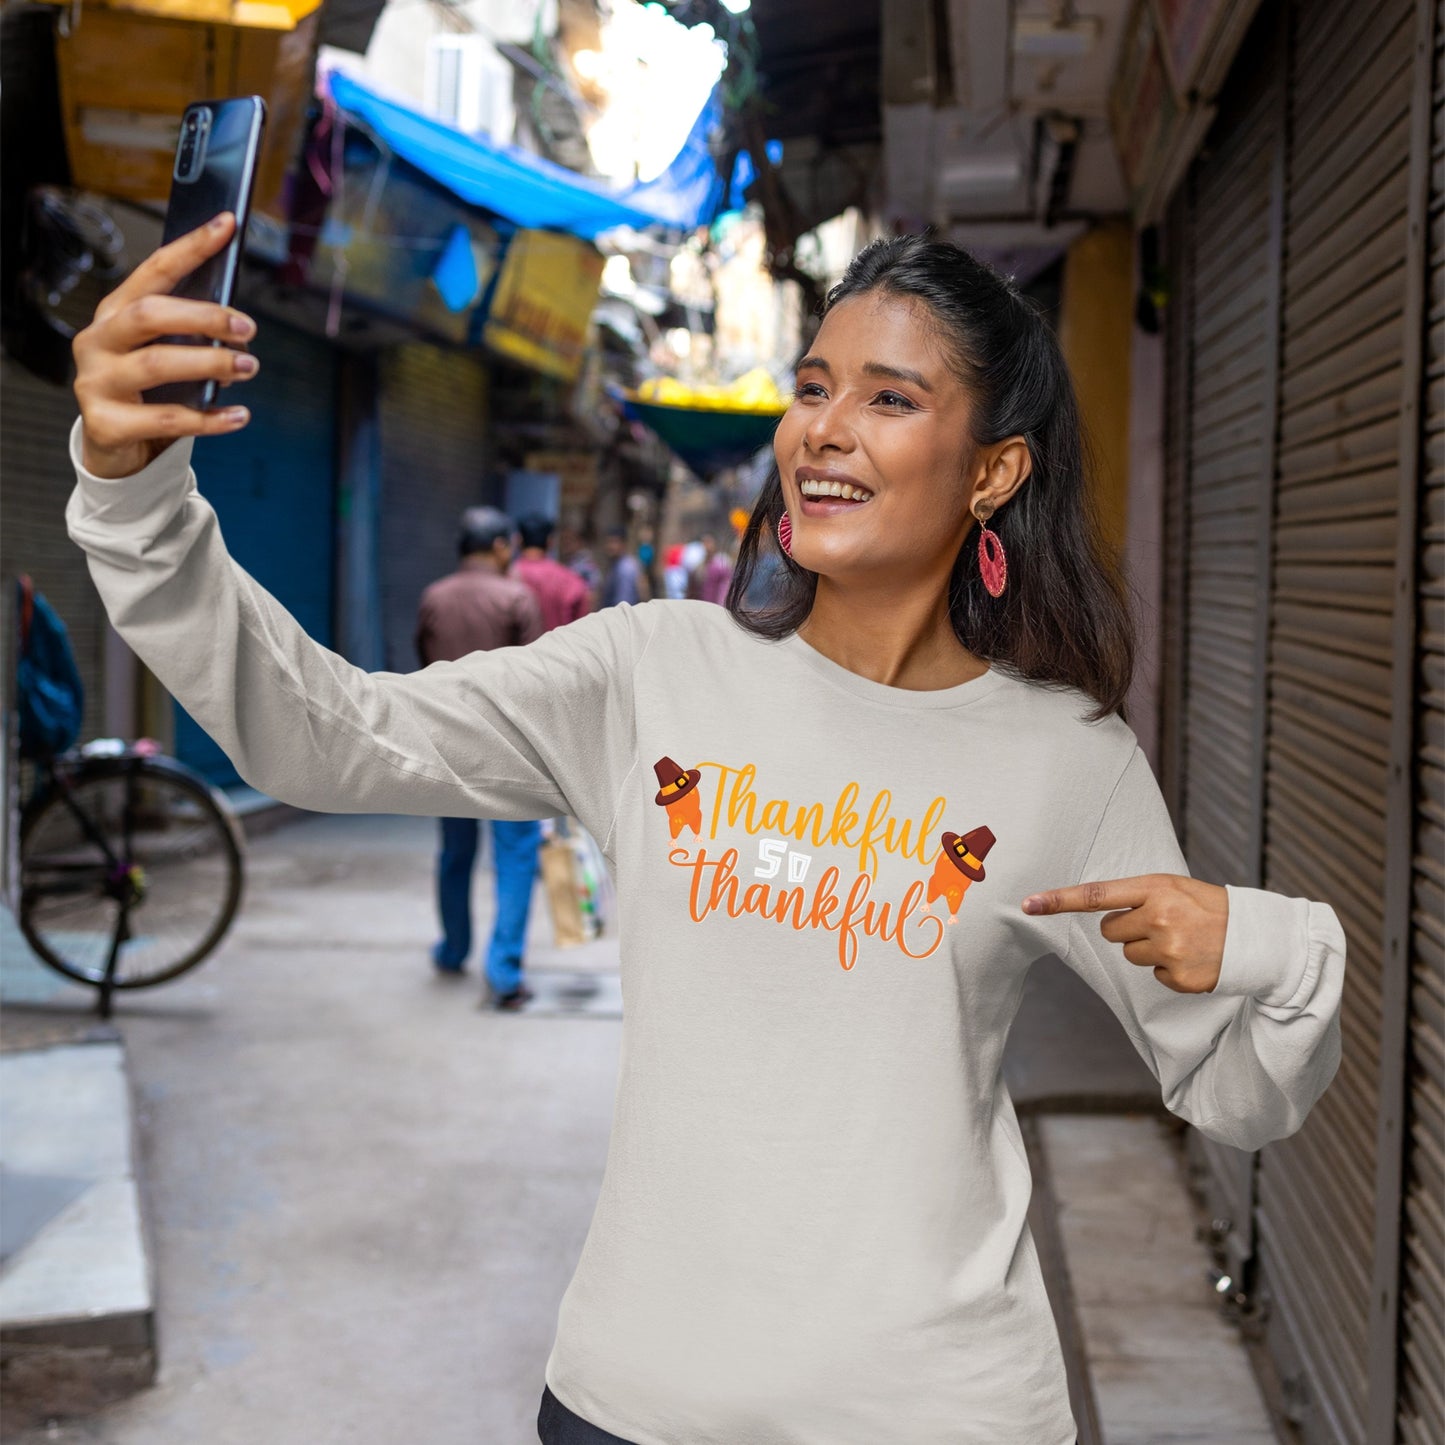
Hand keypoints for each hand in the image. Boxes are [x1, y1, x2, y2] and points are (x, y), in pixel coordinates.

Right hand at [73, 212, 256, 478]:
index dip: (191, 247)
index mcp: (116, 313)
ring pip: (156, 365)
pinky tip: (239, 416)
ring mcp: (96, 381)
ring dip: (210, 364)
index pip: (155, 270)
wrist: (115, 445)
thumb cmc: (148, 391)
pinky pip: (166, 420)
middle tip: (247, 327)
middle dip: (203, 316)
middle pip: (150, 314)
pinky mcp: (106, 423)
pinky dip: (209, 419)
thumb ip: (192, 336)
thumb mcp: (167, 353)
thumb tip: (239, 331)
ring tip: (249, 367)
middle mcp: (99, 340)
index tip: (226, 225)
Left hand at [1021, 875, 1228, 993]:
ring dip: (1149, 949)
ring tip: (1181, 939)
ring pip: (1129, 955)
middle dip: (1129, 929)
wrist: (1256, 936)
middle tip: (1162, 923)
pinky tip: (1192, 958)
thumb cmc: (1208, 906)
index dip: (1059, 900)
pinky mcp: (1179, 977)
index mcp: (1155, 889)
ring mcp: (1169, 949)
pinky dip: (1169, 969)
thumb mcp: (1173, 887)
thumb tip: (1101, 916)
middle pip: (1110, 931)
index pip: (1096, 894)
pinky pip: (1153, 975)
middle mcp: (1159, 917)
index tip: (1028, 904)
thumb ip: (1137, 896)